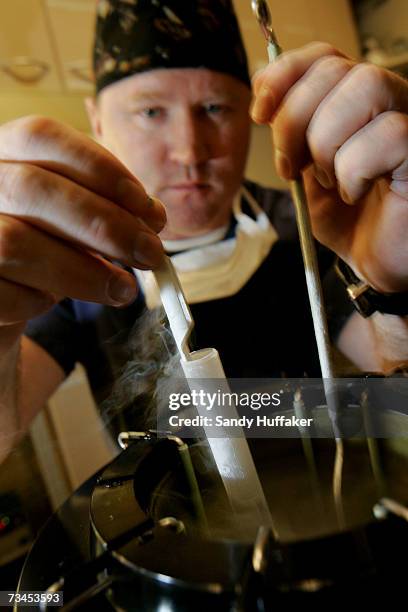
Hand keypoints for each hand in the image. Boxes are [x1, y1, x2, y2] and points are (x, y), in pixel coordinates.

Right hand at [0, 116, 165, 351]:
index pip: (41, 135)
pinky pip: (2, 294)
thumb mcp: (68, 217)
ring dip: (84, 272)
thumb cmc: (39, 245)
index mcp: (2, 153)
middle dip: (104, 224)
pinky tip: (52, 302)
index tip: (145, 204)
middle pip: (32, 187)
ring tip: (123, 289)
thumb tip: (151, 219)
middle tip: (150, 254)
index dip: (99, 166)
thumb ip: (104, 210)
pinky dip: (37, 302)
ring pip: (14, 244)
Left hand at [251, 42, 407, 293]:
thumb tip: (265, 97)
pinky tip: (355, 193)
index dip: (285, 75)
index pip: (324, 57)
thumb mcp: (304, 174)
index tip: (260, 112)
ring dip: (326, 143)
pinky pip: (387, 134)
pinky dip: (354, 169)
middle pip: (335, 71)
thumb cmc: (348, 221)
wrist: (375, 264)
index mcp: (354, 104)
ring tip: (329, 180)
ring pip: (364, 88)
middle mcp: (387, 103)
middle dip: (294, 121)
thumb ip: (289, 135)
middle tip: (291, 166)